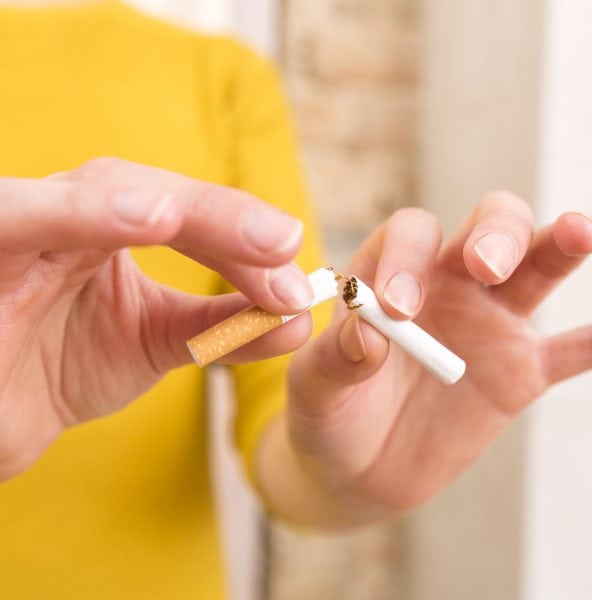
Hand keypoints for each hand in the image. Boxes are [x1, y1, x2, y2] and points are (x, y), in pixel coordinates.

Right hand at [0, 158, 313, 479]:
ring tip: (205, 218)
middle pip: (153, 194)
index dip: (243, 247)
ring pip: (93, 190)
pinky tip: (147, 216)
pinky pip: (22, 218)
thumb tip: (299, 320)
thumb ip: (223, 328)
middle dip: (220, 218)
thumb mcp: (156, 342)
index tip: (295, 287)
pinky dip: (79, 214)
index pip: (187, 219)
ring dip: (157, 203)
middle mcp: (68, 213)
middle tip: (283, 243)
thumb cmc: (61, 367)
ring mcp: (22, 223)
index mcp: (108, 229)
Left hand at [258, 191, 591, 526]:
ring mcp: (487, 326)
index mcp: (388, 276)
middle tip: (485, 266)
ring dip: (558, 247)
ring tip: (579, 232)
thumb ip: (334, 360)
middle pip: (486, 229)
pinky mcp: (518, 374)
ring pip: (535, 270)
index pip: (410, 236)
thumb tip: (369, 335)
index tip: (399, 311)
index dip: (407, 257)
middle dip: (494, 233)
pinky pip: (569, 352)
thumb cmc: (328, 416)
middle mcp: (445, 287)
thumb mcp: (314, 390)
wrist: (357, 468)